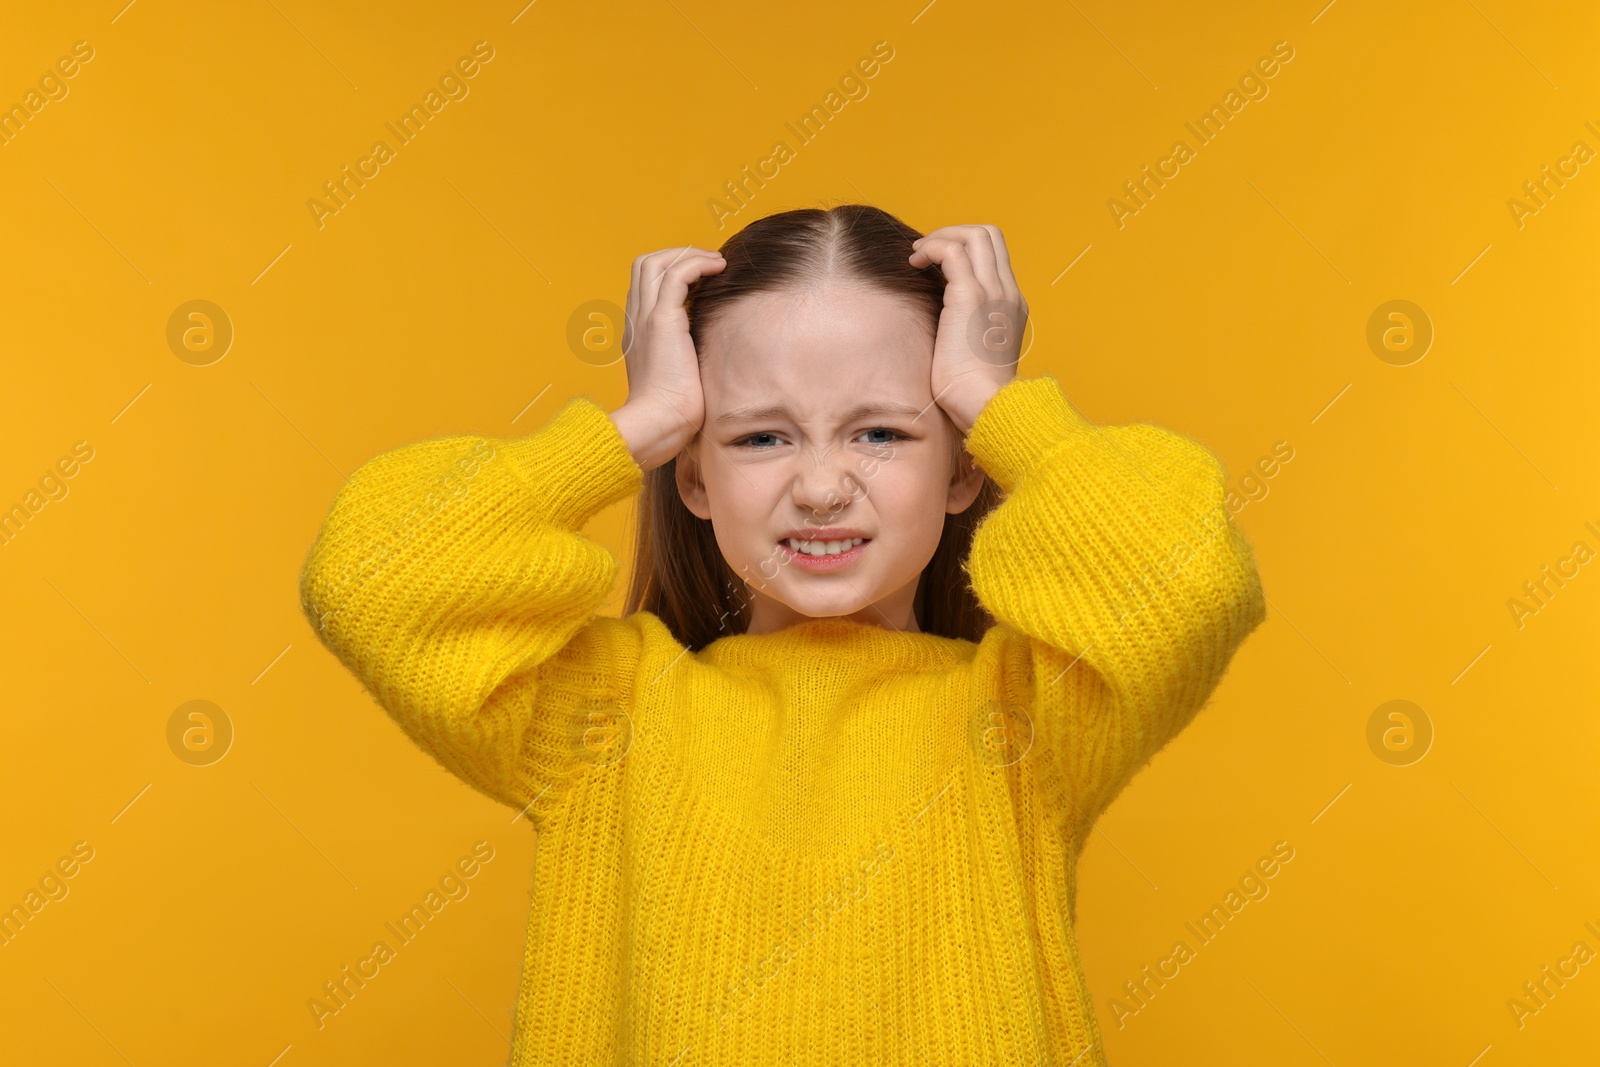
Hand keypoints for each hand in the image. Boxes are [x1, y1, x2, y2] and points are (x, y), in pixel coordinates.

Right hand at [611, 246, 725, 468]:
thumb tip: (708, 350)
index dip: (671, 271)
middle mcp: (635, 320)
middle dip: (678, 255)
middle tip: (708, 265)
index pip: (645, 285)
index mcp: (636, 332)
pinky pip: (676, 274)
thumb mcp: (678, 377)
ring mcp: (645, 318)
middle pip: (644, 264)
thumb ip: (684, 357)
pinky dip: (698, 263)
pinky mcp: (661, 320)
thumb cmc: (672, 413)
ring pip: (656, 262)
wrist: (659, 424)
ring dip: (689, 255)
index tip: (701, 279)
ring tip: (716, 263)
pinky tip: (718, 269)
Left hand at [908, 224, 1027, 433]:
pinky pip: (952, 251)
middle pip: (989, 235)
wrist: (986, 405)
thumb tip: (942, 324)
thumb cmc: (974, 392)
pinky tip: (915, 263)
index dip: (965, 248)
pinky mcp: (970, 296)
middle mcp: (1008, 292)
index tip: (938, 264)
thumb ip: (967, 330)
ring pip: (974, 235)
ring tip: (917, 255)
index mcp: (1012, 305)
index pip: (995, 255)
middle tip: (926, 252)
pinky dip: (932, 248)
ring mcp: (993, 291)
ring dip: (940, 237)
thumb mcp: (976, 354)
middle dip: (952, 234)